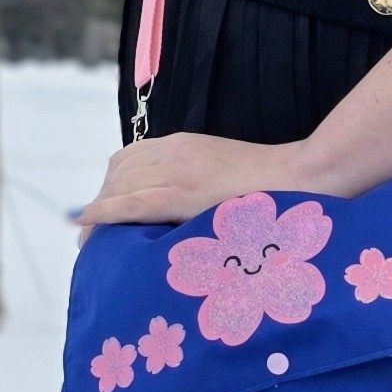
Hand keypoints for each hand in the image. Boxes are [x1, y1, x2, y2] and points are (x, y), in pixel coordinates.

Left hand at [75, 131, 317, 240]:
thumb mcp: (226, 172)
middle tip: (91, 239)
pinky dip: (104, 213)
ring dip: (99, 216)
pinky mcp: (183, 194)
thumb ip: (199, 180)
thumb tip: (181, 205)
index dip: (110, 187)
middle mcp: (173, 152)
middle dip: (100, 204)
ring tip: (91, 246)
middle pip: (118, 175)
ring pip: (119, 189)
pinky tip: (87, 226)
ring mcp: (177, 171)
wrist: (303, 178)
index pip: (129, 160)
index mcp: (183, 145)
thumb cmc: (273, 187)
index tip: (102, 214)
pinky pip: (130, 203)